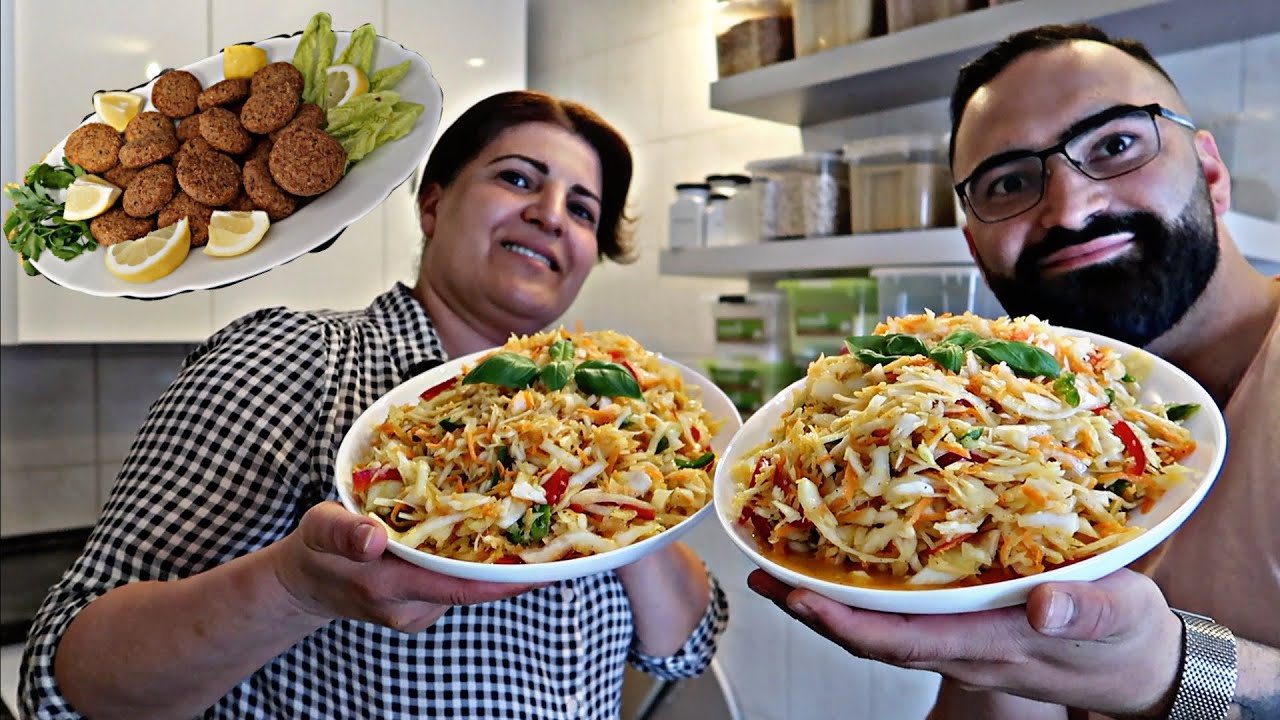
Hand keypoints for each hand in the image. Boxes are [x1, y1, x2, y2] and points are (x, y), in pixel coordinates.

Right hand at [271, 501, 539, 632]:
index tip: (547, 568)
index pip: (460, 589)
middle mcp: (412, 607)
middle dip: (516, 567)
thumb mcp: (318, 528)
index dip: (505, 580)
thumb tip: (373, 537)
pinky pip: (458, 583)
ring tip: (538, 528)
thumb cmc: (313, 550)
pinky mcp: (424, 604)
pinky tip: (497, 535)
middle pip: (475, 588)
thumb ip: (343, 532)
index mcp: (390, 588)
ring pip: (468, 585)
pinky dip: (476, 562)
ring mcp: (419, 610)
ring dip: (498, 562)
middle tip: (560, 537)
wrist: (304, 583)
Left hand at [748, 568, 1183, 716]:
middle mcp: (963, 647)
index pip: (900, 640)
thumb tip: (1041, 603)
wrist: (1144, 666)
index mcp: (990, 644)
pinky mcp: (970, 627)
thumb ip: (1084, 610)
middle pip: (873, 638)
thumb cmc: (1130, 638)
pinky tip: (848, 569)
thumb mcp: (1121, 617)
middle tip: (763, 576)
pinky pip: (904, 618)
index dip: (845, 623)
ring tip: (783, 570)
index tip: (798, 599)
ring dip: (830, 605)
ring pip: (882, 629)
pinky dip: (866, 597)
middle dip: (814, 611)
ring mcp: (962, 641)